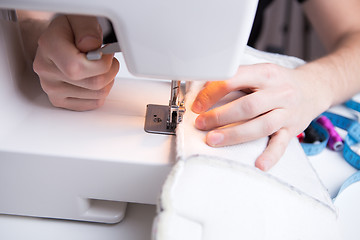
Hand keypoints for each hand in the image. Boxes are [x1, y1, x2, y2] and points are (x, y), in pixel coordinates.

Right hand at [33, 15, 119, 110]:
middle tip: (108, 59)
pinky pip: (94, 103)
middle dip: (110, 71)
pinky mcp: (60, 101)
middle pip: (93, 84)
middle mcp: (46, 70)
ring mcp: (52, 88)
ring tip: (101, 68)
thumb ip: (87, 30)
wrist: (61, 39)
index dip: (102, 63)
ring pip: (97, 95)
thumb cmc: (72, 30)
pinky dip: (101, 92)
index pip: (78, 67)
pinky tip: (95, 78)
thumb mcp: (81, 19)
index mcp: (48, 47)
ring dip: (108, 81)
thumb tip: (91, 46)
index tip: (106, 53)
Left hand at [191, 63, 330, 170]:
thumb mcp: (259, 72)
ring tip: (213, 140)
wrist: (313, 88)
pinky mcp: (292, 130)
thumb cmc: (278, 82)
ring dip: (234, 134)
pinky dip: (270, 155)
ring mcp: (287, 113)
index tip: (198, 105)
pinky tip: (259, 164)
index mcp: (266, 74)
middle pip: (248, 106)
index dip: (212, 93)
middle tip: (200, 124)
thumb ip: (237, 79)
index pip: (235, 80)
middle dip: (220, 116)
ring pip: (261, 126)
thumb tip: (203, 90)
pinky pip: (281, 144)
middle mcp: (279, 92)